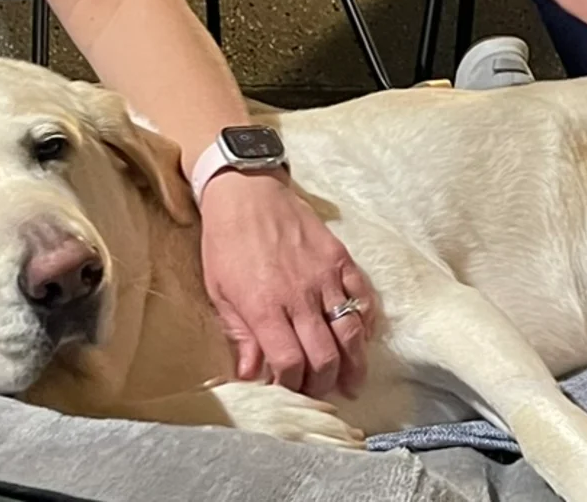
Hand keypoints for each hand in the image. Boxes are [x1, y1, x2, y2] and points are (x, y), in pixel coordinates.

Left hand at [198, 171, 376, 399]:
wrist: (247, 193)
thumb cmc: (226, 243)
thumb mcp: (220, 292)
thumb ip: (239, 335)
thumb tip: (250, 374)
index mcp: (264, 307)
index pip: (289, 363)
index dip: (292, 385)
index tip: (290, 391)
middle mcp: (299, 297)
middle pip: (323, 356)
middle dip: (324, 383)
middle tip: (321, 392)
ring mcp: (324, 277)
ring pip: (349, 332)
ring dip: (353, 364)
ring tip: (352, 382)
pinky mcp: (340, 260)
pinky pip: (362, 297)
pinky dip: (366, 321)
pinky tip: (363, 337)